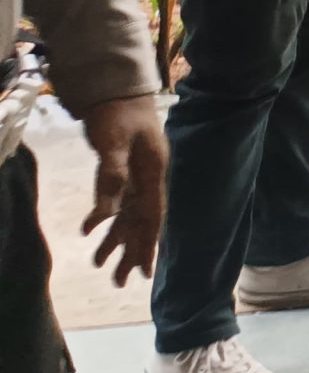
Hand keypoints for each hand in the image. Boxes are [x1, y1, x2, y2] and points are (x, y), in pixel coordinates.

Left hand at [79, 94, 166, 285]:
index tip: (145, 272)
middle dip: (132, 252)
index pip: (152, 216)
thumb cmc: (118, 113)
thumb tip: (105, 214)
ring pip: (128, 215)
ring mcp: (137, 176)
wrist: (117, 90)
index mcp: (153, 172)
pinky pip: (117, 203)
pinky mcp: (124, 174)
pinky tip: (90, 232)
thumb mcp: (112, 142)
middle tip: (121, 282)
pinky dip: (105, 219)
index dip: (148, 244)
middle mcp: (148, 178)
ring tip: (100, 265)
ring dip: (116, 240)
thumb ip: (110, 176)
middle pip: (142, 222)